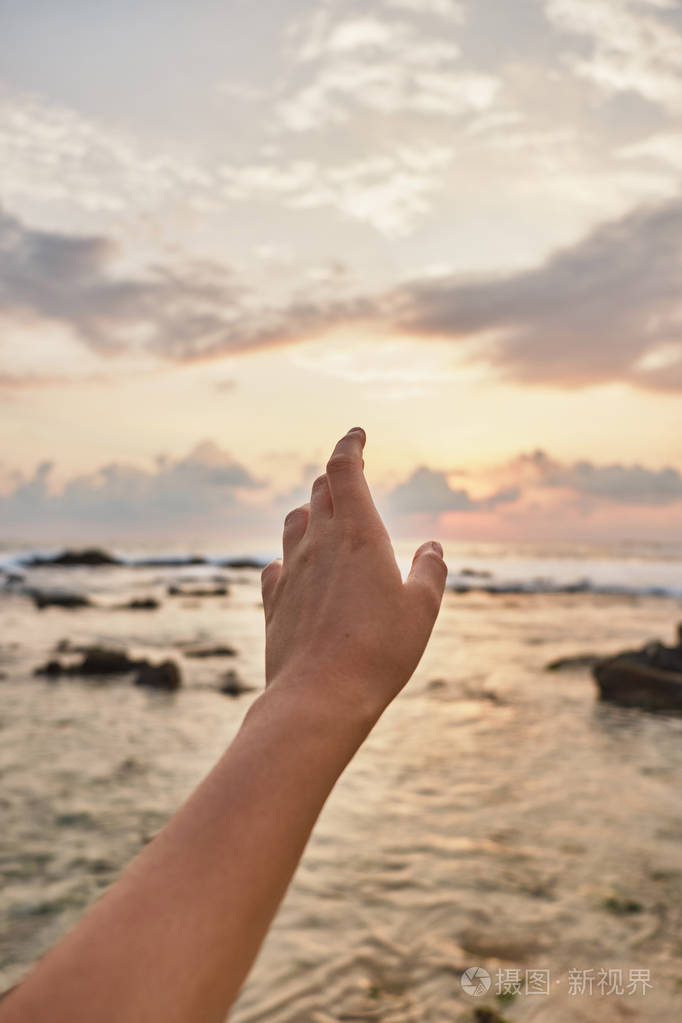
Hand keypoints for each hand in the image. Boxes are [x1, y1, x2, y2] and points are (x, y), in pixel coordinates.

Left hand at [261, 428, 446, 726]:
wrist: (319, 697)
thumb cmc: (379, 651)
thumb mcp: (421, 610)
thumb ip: (430, 573)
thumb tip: (433, 549)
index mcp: (358, 534)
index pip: (344, 470)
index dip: (349, 446)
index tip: (356, 434)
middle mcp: (318, 544)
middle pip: (320, 492)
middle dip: (336, 479)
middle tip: (349, 477)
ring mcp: (291, 572)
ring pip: (294, 523)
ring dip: (310, 512)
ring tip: (323, 517)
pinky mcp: (274, 602)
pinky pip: (277, 566)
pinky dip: (289, 558)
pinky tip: (294, 570)